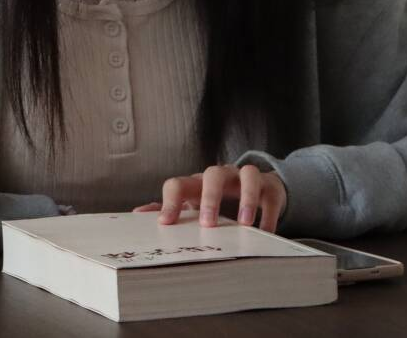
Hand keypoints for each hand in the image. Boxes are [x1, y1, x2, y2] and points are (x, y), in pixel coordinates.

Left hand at [132, 164, 287, 232]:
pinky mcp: (269, 187)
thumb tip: (137, 214)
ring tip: (244, 225)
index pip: (178, 183)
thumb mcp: (194, 202)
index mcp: (198, 183)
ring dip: (246, 199)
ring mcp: (246, 179)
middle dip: (210, 198)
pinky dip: (267, 214)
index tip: (165, 223)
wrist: (258, 187)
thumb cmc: (219, 198)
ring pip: (248, 175)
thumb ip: (170, 207)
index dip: (170, 202)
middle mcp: (222, 176)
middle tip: (208, 224)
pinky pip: (269, 195)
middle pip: (213, 175)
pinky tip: (264, 232)